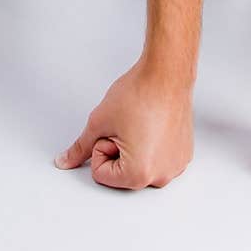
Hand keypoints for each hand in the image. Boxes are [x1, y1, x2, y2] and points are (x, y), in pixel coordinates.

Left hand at [55, 61, 192, 189]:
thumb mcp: (99, 122)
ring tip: (142, 123)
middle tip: (128, 126)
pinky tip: (155, 124)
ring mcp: (175, 166)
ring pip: (140, 166)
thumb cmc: (140, 93)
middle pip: (122, 174)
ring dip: (136, 149)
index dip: (101, 147)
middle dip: (118, 150)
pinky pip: (158, 159)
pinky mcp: (183, 154)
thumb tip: (66, 161)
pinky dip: (153, 146)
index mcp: (139, 174)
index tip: (115, 130)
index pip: (101, 174)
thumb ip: (80, 148)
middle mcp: (161, 176)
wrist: (167, 73)